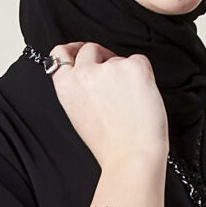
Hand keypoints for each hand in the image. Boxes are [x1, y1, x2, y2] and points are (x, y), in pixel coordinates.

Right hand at [47, 43, 168, 206]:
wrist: (131, 157)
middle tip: (116, 84)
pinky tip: (141, 99)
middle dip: (103, 60)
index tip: (81, 52)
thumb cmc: (109, 144)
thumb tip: (88, 69)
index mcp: (66, 85)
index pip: (60, 54)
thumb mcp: (79, 115)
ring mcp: (109, 67)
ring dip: (124, 74)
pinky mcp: (134, 67)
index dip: (72, 51)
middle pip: (91, 49)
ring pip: (117, 58)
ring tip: (129, 104)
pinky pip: (140, 62)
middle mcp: (84, 72)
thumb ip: (78, 89)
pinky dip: (144, 77)